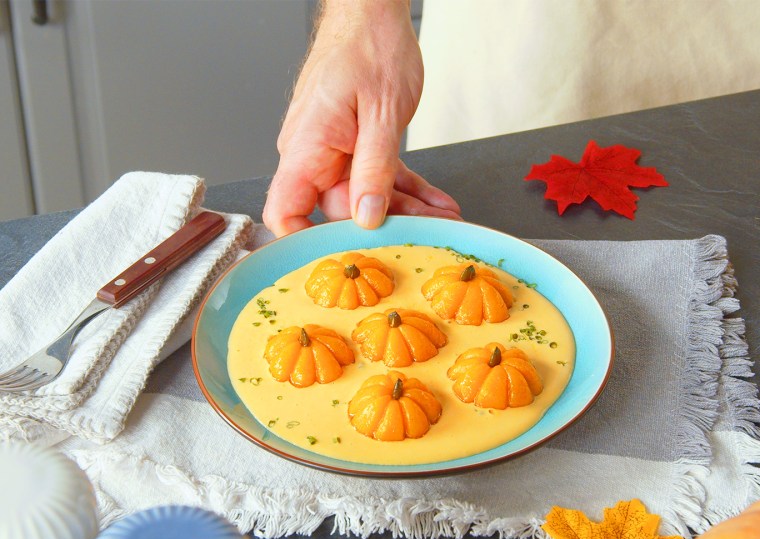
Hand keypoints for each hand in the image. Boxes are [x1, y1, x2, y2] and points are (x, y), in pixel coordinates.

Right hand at [263, 0, 460, 236]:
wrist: (372, 10)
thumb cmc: (369, 46)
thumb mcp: (382, 114)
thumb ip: (374, 169)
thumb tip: (366, 216)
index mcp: (307, 146)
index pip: (287, 210)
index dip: (302, 243)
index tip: (336, 263)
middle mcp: (314, 152)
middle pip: (342, 209)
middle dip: (386, 226)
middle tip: (427, 238)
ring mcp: (334, 149)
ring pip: (367, 194)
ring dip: (407, 208)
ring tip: (443, 220)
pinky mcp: (354, 143)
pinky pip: (379, 174)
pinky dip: (407, 187)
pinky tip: (436, 201)